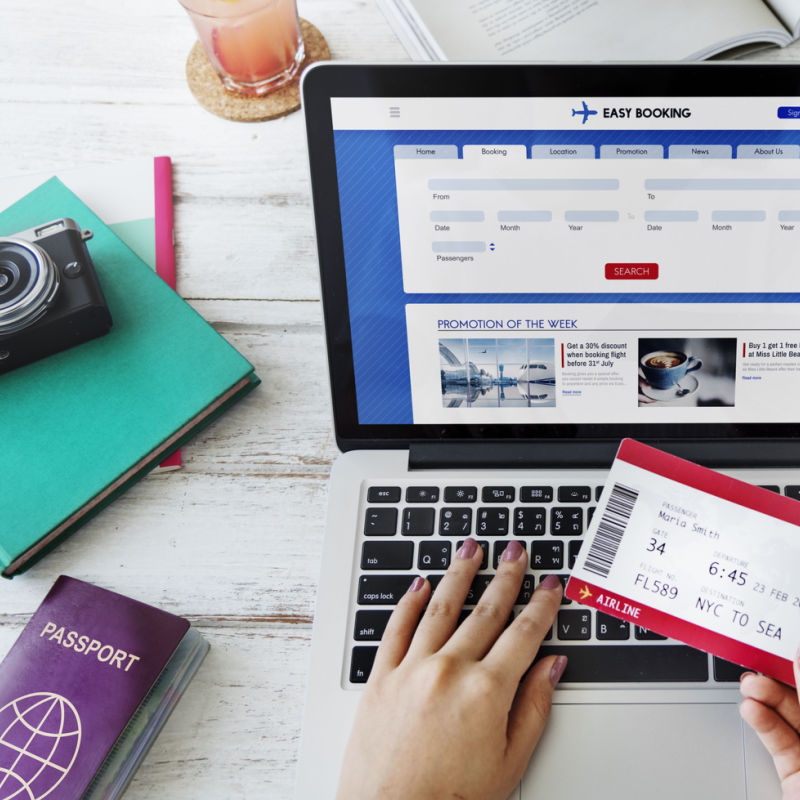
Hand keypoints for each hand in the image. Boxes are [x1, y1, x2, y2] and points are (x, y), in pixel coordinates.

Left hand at [337, 538, 565, 799]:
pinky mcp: (381, 676)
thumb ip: (534, 708)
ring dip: (459, 574)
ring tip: (471, 548)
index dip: (542, 604)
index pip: (524, 633)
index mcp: (487, 691)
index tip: (550, 583)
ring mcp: (412, 668)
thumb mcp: (510, 762)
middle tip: (515, 551)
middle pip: (486, 611)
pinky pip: (397, 628)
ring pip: (441, 607)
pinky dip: (409, 602)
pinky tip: (420, 584)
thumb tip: (552, 667)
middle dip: (506, 577)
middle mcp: (449, 669)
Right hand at [740, 655, 799, 797]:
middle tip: (760, 665)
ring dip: (764, 700)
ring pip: (787, 718)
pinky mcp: (794, 775)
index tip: (784, 647)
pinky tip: (749, 709)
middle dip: (779, 681)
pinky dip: (761, 723)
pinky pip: (778, 741)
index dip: (799, 665)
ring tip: (749, 687)